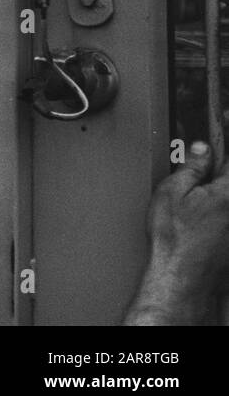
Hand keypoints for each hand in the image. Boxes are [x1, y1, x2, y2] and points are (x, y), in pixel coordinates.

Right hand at [124, 141, 228, 323]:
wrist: (184, 277)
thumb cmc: (175, 240)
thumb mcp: (172, 192)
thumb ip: (191, 167)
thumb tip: (201, 151)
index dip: (227, 131)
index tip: (225, 117)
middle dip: (220, 171)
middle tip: (208, 163)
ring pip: (227, 197)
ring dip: (218, 187)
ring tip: (202, 196)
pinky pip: (226, 215)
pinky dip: (219, 209)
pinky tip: (206, 217)